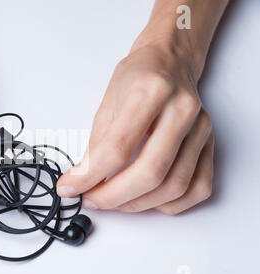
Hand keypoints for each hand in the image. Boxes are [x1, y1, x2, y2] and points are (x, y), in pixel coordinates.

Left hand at [57, 43, 213, 214]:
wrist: (170, 61)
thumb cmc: (137, 78)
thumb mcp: (106, 104)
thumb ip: (96, 145)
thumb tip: (81, 180)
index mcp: (150, 92)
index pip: (118, 147)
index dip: (90, 176)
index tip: (70, 188)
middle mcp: (181, 111)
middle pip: (151, 172)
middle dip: (113, 196)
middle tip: (91, 200)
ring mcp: (201, 129)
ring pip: (175, 186)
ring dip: (138, 204)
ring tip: (113, 201)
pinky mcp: (210, 144)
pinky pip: (198, 189)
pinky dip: (168, 204)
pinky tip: (146, 199)